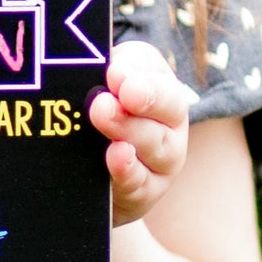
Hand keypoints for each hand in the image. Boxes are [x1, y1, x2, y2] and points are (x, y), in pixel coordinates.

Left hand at [89, 41, 189, 226]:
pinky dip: (127, 170)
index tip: (115, 74)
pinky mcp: (144, 193)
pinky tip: (115, 156)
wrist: (91, 172)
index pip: (163, 80)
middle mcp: (170, 127)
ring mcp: (160, 162)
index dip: (142, 77)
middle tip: (106, 98)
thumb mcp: (109, 80)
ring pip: (154, 146)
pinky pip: (140, 184)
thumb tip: (111, 68)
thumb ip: (115, 68)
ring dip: (129, 131)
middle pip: (167, 111)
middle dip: (141, 100)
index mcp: (164, 93)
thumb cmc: (102, 113)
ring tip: (102, 117)